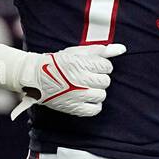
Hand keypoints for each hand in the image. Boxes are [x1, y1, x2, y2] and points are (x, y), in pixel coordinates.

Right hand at [0, 42, 126, 118]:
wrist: (36, 77)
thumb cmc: (59, 62)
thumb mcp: (78, 52)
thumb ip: (101, 50)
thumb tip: (123, 49)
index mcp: (81, 64)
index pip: (107, 67)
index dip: (101, 66)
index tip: (91, 67)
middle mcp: (80, 80)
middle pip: (106, 81)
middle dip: (99, 78)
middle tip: (87, 77)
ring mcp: (77, 95)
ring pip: (102, 95)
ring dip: (96, 91)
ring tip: (85, 87)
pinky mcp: (73, 108)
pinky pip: (95, 109)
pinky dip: (93, 105)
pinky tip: (86, 98)